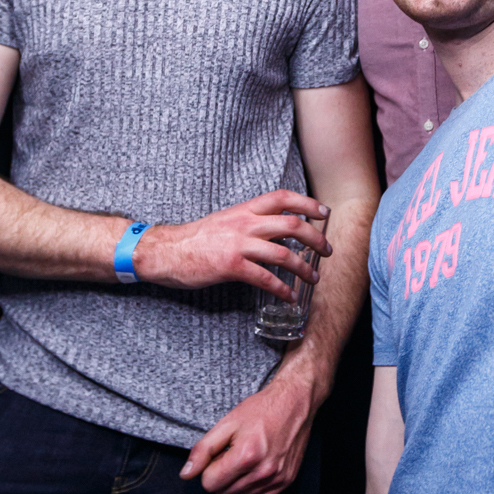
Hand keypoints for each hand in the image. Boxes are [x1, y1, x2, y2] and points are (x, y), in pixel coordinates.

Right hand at [135, 193, 330, 294]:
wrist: (166, 250)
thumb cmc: (197, 238)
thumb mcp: (227, 221)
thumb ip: (251, 221)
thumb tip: (277, 229)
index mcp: (244, 209)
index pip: (282, 197)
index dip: (307, 203)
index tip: (324, 212)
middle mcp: (245, 223)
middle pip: (291, 225)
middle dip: (315, 238)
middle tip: (327, 250)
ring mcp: (238, 245)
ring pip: (283, 254)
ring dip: (304, 268)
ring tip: (314, 278)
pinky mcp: (231, 267)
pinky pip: (265, 278)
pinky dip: (282, 289)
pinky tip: (290, 296)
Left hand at [181, 366, 316, 493]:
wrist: (294, 403)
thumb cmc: (260, 410)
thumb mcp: (226, 424)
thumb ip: (203, 450)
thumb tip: (186, 474)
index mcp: (245, 456)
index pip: (210, 484)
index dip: (209, 468)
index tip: (220, 454)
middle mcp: (263, 472)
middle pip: (224, 492)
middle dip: (222, 475)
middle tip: (233, 453)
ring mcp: (277, 478)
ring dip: (237, 482)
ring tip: (246, 458)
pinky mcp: (286, 481)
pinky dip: (252, 487)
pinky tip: (256, 467)